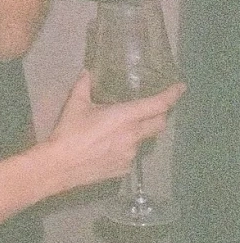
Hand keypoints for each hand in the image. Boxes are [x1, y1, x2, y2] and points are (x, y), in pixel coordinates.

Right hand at [49, 71, 185, 190]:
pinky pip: (131, 155)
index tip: (181, 88)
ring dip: (138, 132)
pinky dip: (125, 147)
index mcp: (125, 117)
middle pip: (159, 123)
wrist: (61, 166)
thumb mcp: (75, 105)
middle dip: (161, 114)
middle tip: (153, 107)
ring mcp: (130, 155)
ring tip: (119, 130)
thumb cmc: (69, 132)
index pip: (158, 105)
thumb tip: (87, 72)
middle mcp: (133, 136)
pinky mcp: (124, 170)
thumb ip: (84, 86)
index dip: (172, 95)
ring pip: (143, 140)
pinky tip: (109, 147)